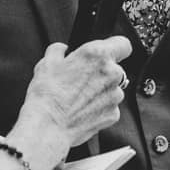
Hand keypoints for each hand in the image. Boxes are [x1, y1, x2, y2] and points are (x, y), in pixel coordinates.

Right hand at [12, 36, 134, 167]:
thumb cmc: (48, 95)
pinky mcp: (113, 114)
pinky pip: (109, 106)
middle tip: (81, 79)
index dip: (114, 47)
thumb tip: (62, 50)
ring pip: (112, 88)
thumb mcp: (47, 63)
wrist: (48, 126)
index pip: (122, 43)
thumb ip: (59, 50)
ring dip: (100, 91)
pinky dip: (99, 108)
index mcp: (97, 55)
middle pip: (115, 68)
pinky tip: (82, 110)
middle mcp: (112, 73)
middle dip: (101, 72)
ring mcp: (115, 95)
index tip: (108, 51)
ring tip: (78, 98)